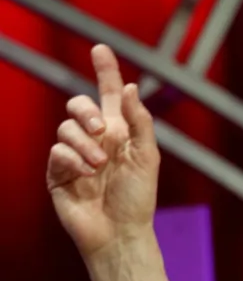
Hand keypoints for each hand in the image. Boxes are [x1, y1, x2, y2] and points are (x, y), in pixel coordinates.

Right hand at [46, 44, 159, 258]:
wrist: (120, 232)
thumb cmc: (138, 198)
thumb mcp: (147, 157)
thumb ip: (140, 122)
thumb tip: (131, 88)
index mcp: (119, 132)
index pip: (110, 94)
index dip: (105, 71)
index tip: (101, 48)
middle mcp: (96, 139)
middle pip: (78, 105)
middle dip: (86, 111)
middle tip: (100, 129)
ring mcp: (75, 155)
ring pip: (65, 128)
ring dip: (83, 144)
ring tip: (98, 166)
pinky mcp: (58, 173)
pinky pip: (57, 152)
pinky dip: (71, 160)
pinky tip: (84, 175)